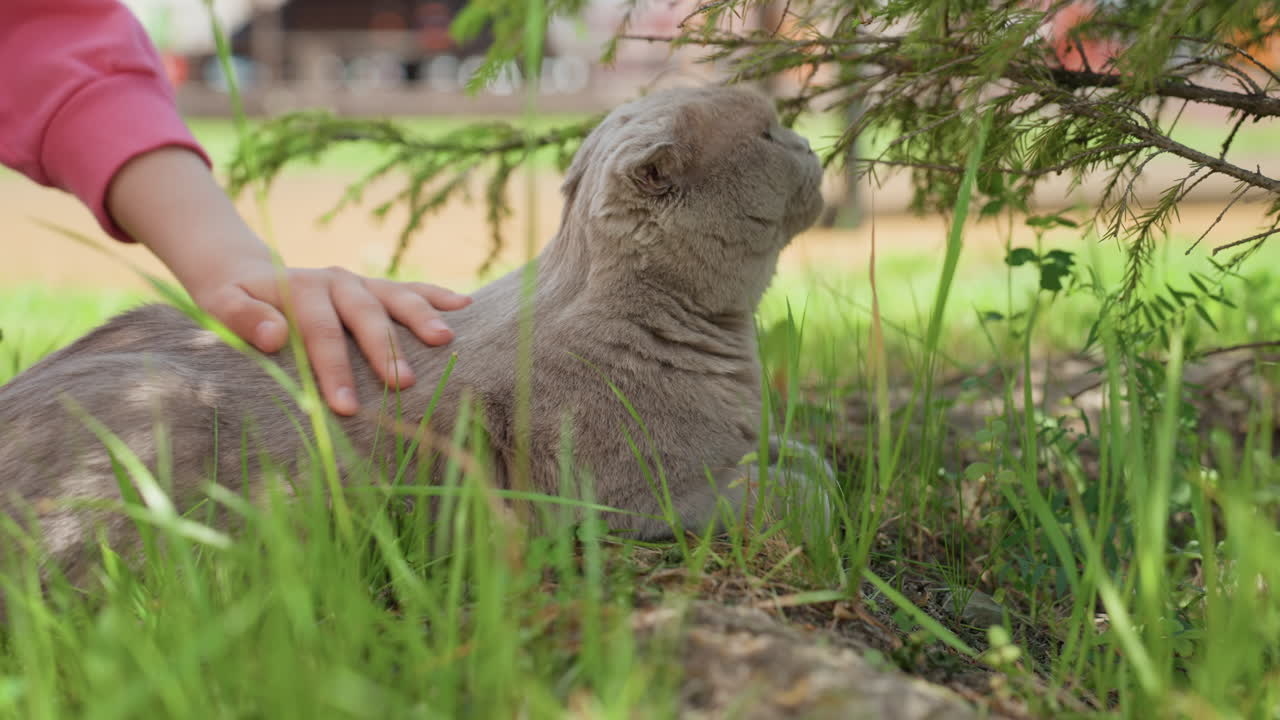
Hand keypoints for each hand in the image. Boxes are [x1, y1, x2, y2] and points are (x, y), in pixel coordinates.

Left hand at [192, 263, 470, 414]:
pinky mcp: (375, 287)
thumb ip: (243, 319)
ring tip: (443, 340)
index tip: (345, 407)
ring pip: (394, 297)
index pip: (320, 332)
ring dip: (420, 317)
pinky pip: (409, 289)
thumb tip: (275, 337)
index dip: (334, 369)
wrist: (245, 273)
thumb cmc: (232, 302)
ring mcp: (359, 282)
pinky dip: (436, 295)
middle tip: (404, 384)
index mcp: (299, 288)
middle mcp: (335, 281)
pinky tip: (465, 305)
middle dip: (384, 350)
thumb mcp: (221, 306)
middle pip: (364, 315)